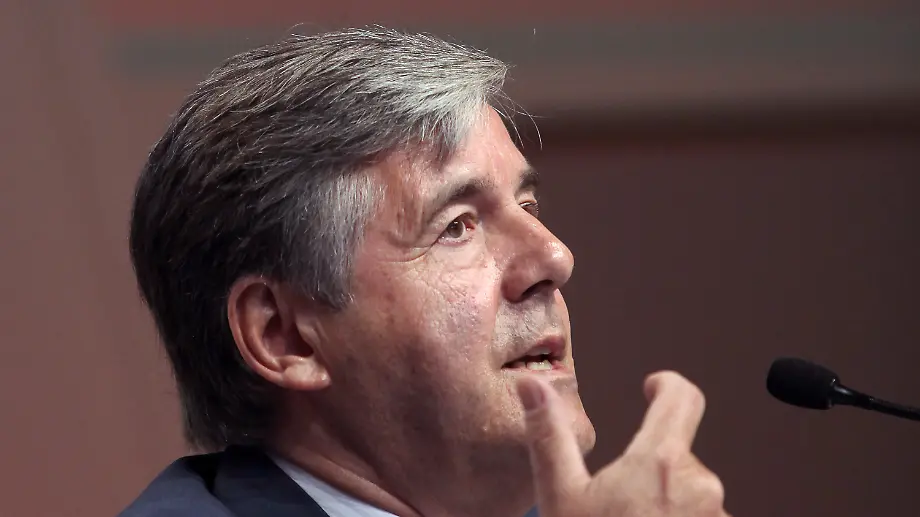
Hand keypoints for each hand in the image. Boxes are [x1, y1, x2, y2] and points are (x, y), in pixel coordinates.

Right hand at [516, 371, 730, 516]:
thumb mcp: (560, 498)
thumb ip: (549, 436)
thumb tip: (533, 388)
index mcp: (659, 462)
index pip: (683, 397)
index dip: (667, 385)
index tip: (653, 387)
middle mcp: (700, 486)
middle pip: (677, 454)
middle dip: (650, 467)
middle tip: (615, 499)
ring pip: (690, 494)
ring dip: (666, 504)